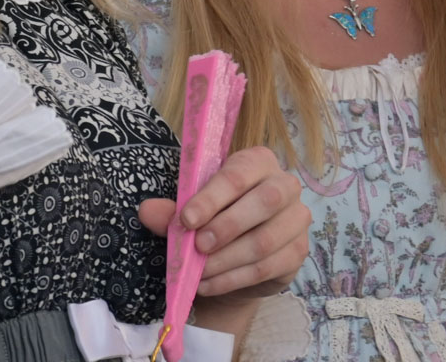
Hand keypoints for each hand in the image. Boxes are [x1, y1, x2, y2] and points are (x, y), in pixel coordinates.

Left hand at [138, 145, 310, 298]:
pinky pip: (266, 268)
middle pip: (264, 202)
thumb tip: (147, 211)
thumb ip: (171, 210)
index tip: (186, 219)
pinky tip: (208, 284)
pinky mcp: (298, 252)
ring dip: (226, 259)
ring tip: (198, 270)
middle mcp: (285, 185)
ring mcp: (297, 219)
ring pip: (265, 240)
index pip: (237, 175)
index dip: (211, 197)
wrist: (237, 254)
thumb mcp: (191, 210)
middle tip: (198, 246)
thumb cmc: (215, 217)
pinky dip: (232, 279)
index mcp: (258, 161)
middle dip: (226, 226)